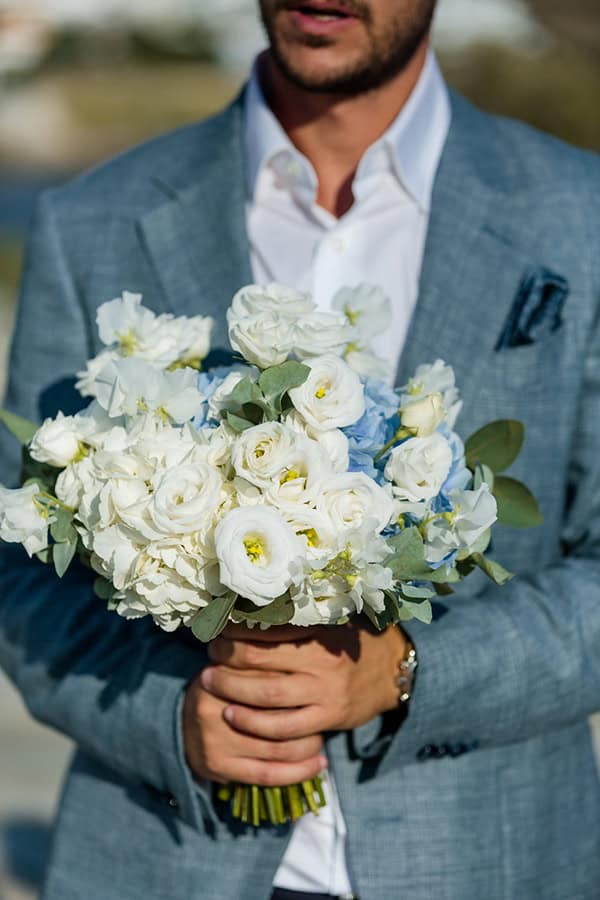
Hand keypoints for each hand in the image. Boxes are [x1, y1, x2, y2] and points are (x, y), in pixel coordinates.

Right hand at [182, 671, 326, 786]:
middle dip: (307, 721)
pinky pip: (266, 775)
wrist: (180, 720)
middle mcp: (215, 708)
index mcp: (222, 677)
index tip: (321, 690)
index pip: (272, 684)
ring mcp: (215, 740)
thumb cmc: (222, 689)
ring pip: (276, 749)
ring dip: (307, 748)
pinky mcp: (217, 766)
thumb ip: (265, 664)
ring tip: (322, 743)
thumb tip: (309, 655)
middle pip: (276, 717)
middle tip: (325, 719)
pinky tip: (317, 767)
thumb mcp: (237, 667)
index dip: (299, 688)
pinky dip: (297, 773)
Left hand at [203, 620, 406, 740]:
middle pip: (261, 660)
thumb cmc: (353, 639)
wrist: (394, 670)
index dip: (237, 630)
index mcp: (319, 629)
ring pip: (268, 695)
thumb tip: (252, 605)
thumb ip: (299, 616)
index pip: (268, 628)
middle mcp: (321, 660)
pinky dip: (254, 724)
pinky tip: (233, 716)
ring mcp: (325, 692)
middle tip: (209, 656)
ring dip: (233, 690)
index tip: (219, 629)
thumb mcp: (332, 619)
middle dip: (227, 658)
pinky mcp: (328, 718)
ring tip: (209, 684)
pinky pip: (285, 728)